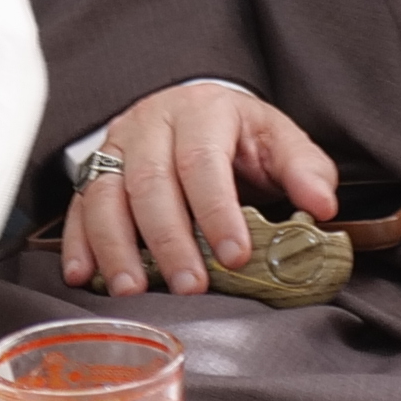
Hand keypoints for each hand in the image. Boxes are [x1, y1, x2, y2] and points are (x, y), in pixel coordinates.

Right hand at [64, 83, 337, 295]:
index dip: (217, 210)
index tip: (235, 254)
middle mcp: (153, 122)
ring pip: (105, 194)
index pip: (203, 159)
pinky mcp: (94, 168)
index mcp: (204, 110)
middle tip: (191, 285)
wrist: (195, 109)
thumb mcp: (280, 140)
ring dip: (117, 247)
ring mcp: (118, 144)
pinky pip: (78, 205)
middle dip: (169, 239)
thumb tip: (323, 206)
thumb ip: (305, 169)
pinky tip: (84, 276)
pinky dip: (79, 243)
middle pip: (150, 181)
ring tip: (133, 290)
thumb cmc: (240, 135)